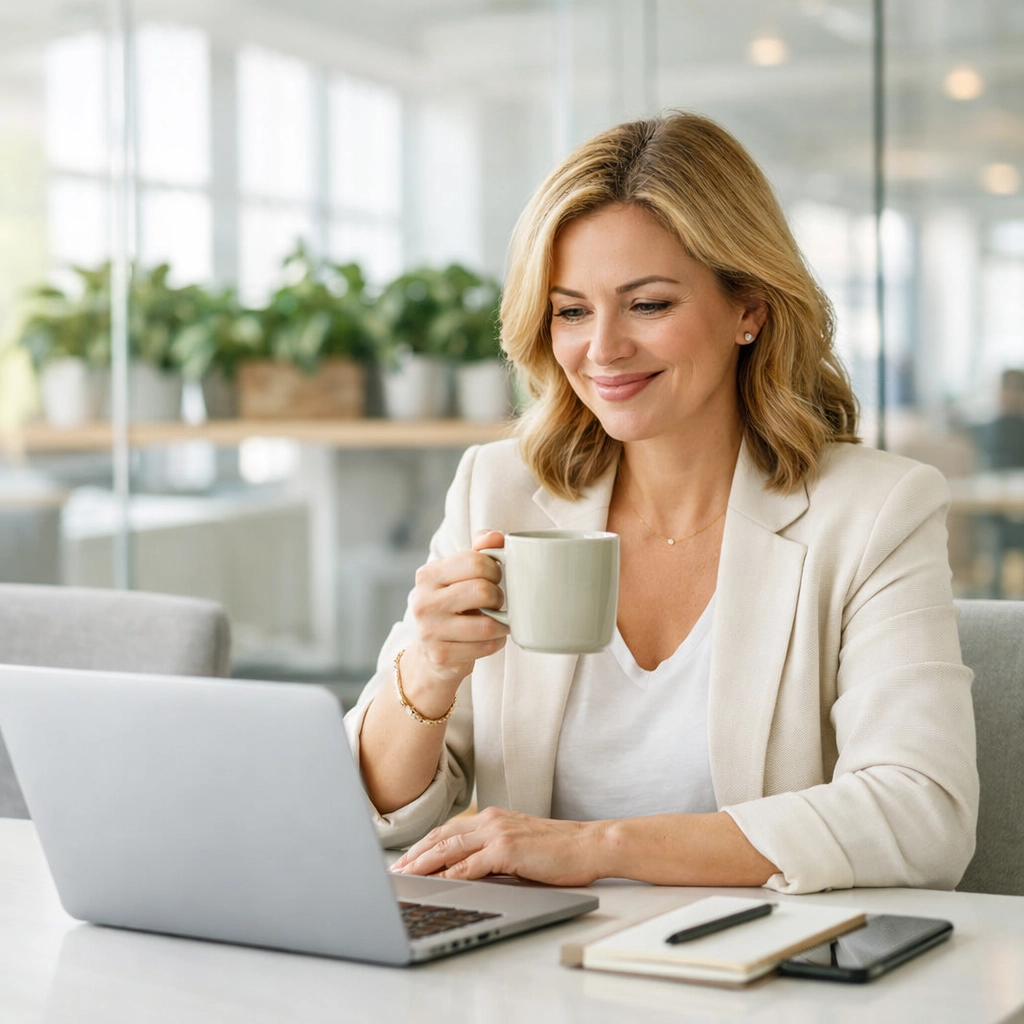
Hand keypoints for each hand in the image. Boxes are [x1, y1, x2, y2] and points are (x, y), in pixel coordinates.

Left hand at [391, 806, 604, 886]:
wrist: (590, 844)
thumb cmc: (559, 851)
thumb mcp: (518, 847)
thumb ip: (492, 854)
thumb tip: (465, 871)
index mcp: (492, 818)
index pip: (448, 831)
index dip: (423, 846)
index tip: (405, 860)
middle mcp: (491, 820)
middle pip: (442, 837)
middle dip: (415, 855)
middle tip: (395, 871)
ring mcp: (498, 832)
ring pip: (450, 848)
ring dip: (424, 864)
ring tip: (405, 877)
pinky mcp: (508, 849)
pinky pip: (472, 864)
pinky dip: (451, 873)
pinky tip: (437, 883)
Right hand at [402, 531, 509, 711]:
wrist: (430, 653)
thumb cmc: (452, 606)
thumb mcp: (459, 575)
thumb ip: (480, 550)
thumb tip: (497, 537)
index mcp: (428, 575)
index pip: (475, 561)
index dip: (495, 569)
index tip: (495, 578)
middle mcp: (423, 602)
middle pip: (482, 591)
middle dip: (499, 596)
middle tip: (497, 601)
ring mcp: (430, 631)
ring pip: (487, 624)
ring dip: (503, 623)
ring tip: (499, 621)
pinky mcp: (441, 655)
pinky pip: (486, 646)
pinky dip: (497, 642)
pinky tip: (491, 638)